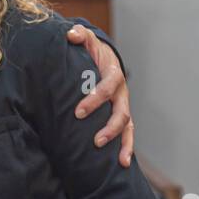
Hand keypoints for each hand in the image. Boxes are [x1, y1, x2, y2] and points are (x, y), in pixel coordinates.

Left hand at [66, 24, 133, 165]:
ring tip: (116, 158)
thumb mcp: (87, 40)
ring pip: (128, 126)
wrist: (104, 58)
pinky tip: (123, 164)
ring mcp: (123, 106)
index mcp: (113, 74)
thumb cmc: (91, 52)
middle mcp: (121, 93)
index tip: (78, 112)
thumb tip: (70, 35)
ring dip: (122, 142)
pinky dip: (127, 148)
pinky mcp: (121, 116)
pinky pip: (128, 134)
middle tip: (95, 141)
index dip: (95, 99)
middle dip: (109, 127)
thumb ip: (79, 35)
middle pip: (122, 111)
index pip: (107, 87)